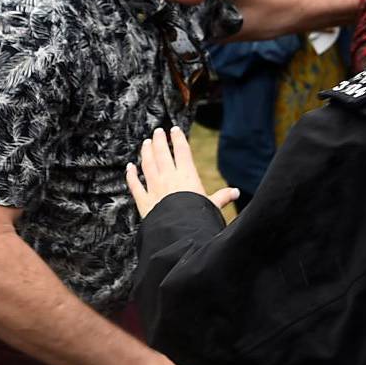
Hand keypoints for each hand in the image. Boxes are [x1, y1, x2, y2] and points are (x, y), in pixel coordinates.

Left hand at [126, 126, 240, 217]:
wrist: (180, 234)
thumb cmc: (198, 219)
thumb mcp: (213, 206)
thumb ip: (222, 197)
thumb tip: (236, 192)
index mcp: (187, 176)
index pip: (182, 151)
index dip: (178, 139)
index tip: (175, 130)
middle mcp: (169, 178)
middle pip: (162, 153)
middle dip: (159, 140)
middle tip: (157, 131)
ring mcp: (154, 188)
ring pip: (147, 164)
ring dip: (146, 152)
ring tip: (146, 143)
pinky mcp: (143, 201)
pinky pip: (135, 184)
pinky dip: (131, 175)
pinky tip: (130, 167)